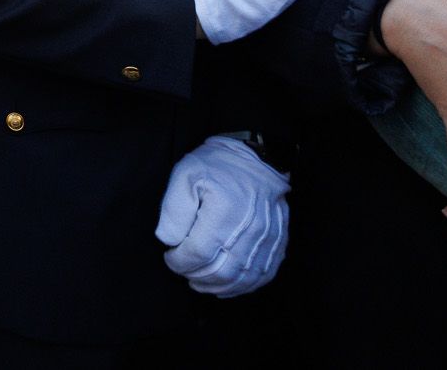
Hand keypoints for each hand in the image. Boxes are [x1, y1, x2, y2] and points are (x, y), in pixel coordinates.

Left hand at [156, 135, 290, 296]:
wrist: (255, 159)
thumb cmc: (216, 166)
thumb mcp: (185, 175)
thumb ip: (173, 209)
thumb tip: (168, 241)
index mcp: (225, 211)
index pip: (198, 253)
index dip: (179, 261)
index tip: (170, 255)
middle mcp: (250, 228)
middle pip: (220, 271)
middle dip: (194, 276)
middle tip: (182, 268)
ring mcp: (267, 239)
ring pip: (241, 279)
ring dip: (216, 286)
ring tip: (198, 281)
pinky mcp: (278, 244)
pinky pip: (262, 276)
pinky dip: (241, 286)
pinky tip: (225, 285)